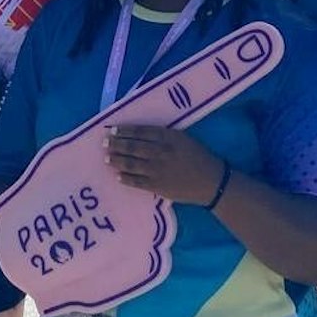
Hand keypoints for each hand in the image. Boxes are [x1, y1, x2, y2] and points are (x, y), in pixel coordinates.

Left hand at [105, 125, 224, 205]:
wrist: (212, 182)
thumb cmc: (198, 157)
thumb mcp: (183, 139)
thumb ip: (163, 136)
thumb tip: (139, 135)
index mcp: (169, 138)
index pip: (141, 132)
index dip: (125, 131)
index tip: (113, 129)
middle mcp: (161, 153)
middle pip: (133, 147)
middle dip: (116, 144)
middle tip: (104, 143)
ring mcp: (158, 170)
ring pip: (132, 164)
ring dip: (117, 160)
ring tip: (106, 158)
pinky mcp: (158, 187)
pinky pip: (137, 182)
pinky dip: (126, 178)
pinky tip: (117, 175)